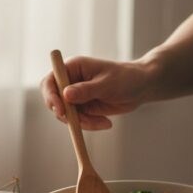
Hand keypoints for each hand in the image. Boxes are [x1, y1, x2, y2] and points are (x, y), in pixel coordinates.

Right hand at [40, 56, 156, 129]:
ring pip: (66, 115)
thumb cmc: (126, 78)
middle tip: (82, 122)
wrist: (141, 87)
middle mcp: (70, 81)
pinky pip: (78, 121)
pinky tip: (106, 122)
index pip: (50, 81)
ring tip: (103, 122)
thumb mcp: (107, 84)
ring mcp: (75, 96)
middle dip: (66, 114)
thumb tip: (66, 95)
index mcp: (73, 68)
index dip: (51, 96)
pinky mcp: (82, 108)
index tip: (61, 110)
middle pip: (54, 101)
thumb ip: (86, 90)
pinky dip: (89, 125)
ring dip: (82, 122)